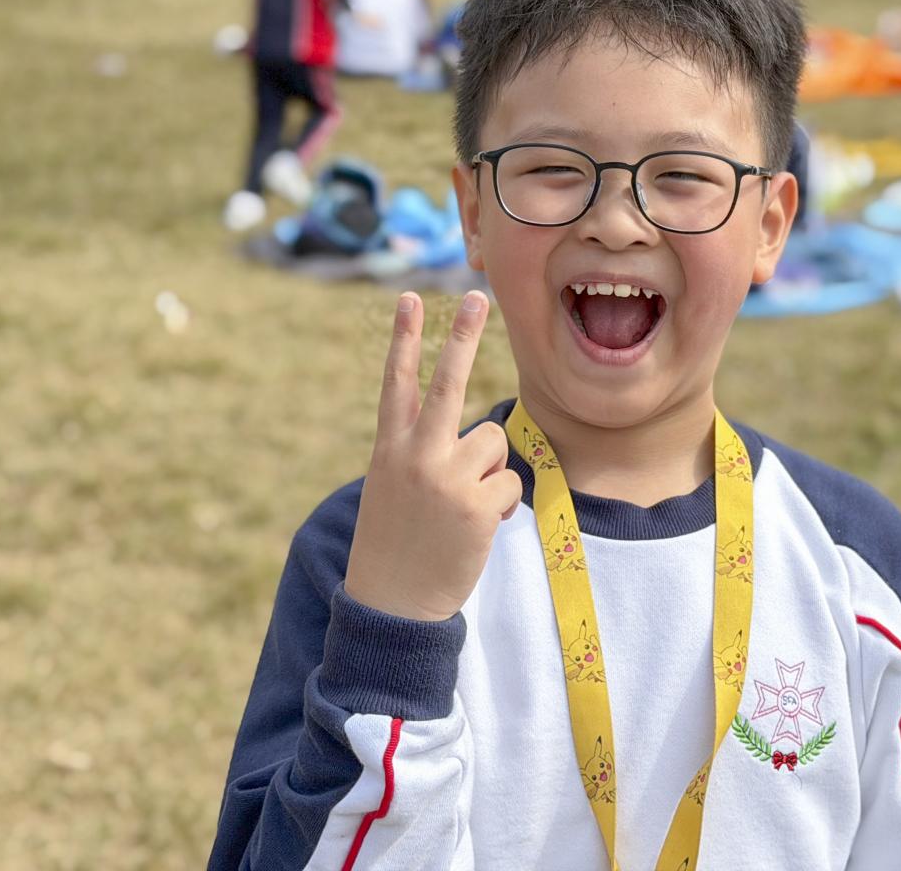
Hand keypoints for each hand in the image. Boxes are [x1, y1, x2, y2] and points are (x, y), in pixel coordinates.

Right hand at [343, 291, 519, 621]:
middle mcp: (415, 455)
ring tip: (462, 507)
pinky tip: (475, 529)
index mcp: (390, 448)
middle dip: (463, 337)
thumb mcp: (394, 488)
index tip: (412, 298)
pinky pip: (510, 485)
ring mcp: (446, 477)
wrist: (392, 603)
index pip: (396, 383)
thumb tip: (483, 439)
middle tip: (477, 296)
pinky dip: (502, 507)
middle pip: (447, 383)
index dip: (405, 339)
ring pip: (493, 442)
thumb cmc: (397, 543)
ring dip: (489, 473)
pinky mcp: (476, 505)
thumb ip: (424, 453)